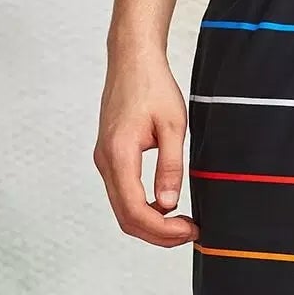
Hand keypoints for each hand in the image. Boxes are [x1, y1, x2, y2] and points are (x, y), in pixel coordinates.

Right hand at [93, 49, 196, 246]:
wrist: (132, 60)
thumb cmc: (153, 86)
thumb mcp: (174, 126)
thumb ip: (171, 166)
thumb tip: (168, 204)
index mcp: (119, 154)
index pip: (136, 210)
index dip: (163, 230)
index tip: (189, 230)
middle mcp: (105, 161)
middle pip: (126, 218)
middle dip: (158, 234)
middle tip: (190, 232)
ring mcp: (104, 160)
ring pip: (123, 210)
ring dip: (152, 224)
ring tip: (182, 223)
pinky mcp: (109, 158)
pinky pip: (122, 195)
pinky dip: (144, 209)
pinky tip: (167, 206)